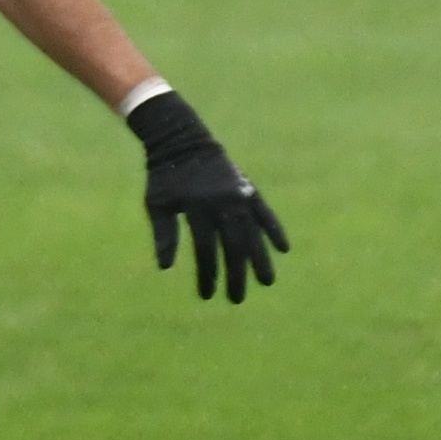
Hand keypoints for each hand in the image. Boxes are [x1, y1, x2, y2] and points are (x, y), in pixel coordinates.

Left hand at [128, 91, 287, 303]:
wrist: (183, 140)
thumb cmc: (164, 177)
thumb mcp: (157, 204)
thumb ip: (165, 234)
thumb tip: (165, 268)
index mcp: (197, 208)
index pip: (205, 250)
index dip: (207, 275)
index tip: (207, 295)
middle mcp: (222, 203)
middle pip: (233, 246)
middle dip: (235, 275)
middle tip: (237, 299)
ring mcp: (238, 196)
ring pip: (253, 233)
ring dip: (260, 259)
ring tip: (267, 282)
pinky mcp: (248, 189)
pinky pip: (264, 213)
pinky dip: (274, 229)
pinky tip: (283, 248)